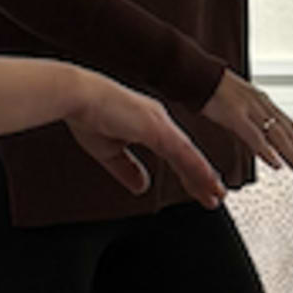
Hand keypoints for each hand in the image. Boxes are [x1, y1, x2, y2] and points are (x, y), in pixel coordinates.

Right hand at [66, 71, 224, 203]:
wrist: (76, 96)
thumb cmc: (87, 115)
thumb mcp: (110, 151)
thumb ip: (127, 169)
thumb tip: (142, 187)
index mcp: (149, 124)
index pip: (176, 153)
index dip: (190, 172)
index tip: (200, 188)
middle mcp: (159, 121)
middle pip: (188, 154)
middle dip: (202, 177)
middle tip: (216, 196)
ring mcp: (159, 123)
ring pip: (189, 155)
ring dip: (204, 176)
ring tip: (216, 194)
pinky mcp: (156, 127)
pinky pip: (182, 152)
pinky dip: (196, 168)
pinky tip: (207, 181)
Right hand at [204, 70, 292, 178]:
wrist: (194, 73)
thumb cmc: (210, 89)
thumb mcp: (236, 104)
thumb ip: (248, 121)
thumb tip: (256, 137)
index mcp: (262, 101)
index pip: (289, 125)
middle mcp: (261, 104)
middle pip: (288, 132)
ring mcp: (249, 109)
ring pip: (278, 136)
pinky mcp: (235, 115)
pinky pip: (255, 136)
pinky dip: (267, 152)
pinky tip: (276, 164)